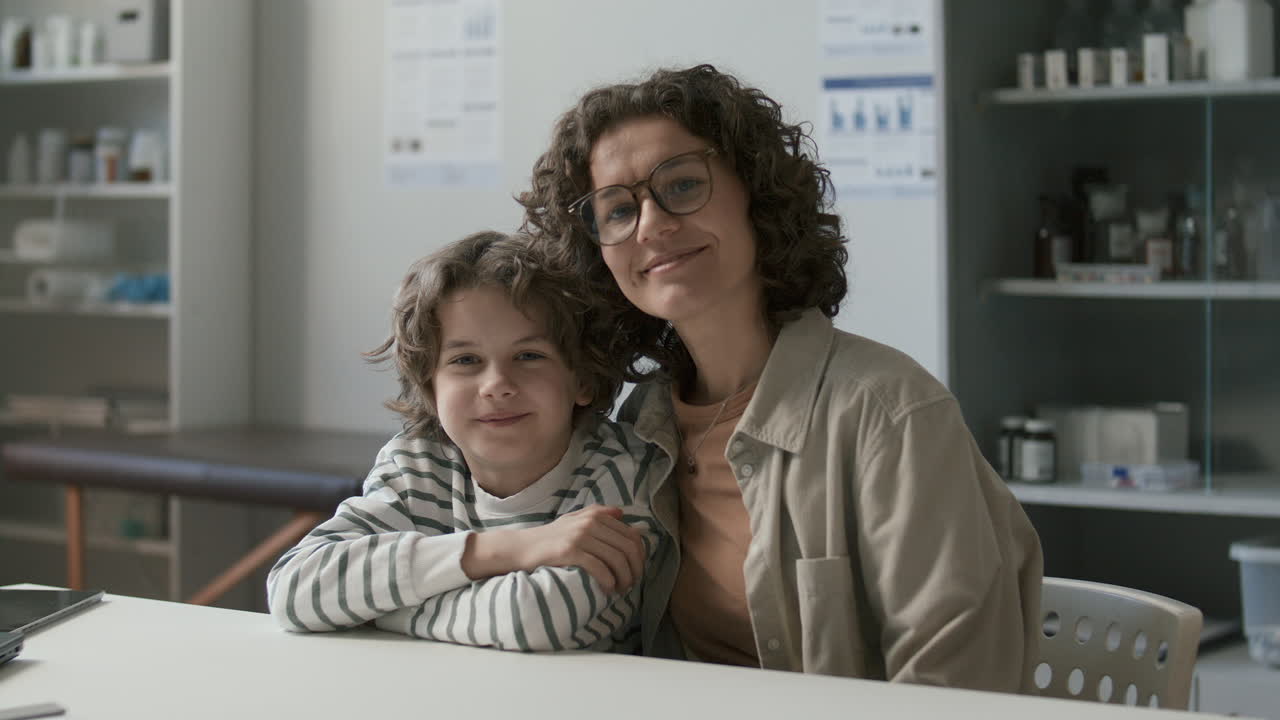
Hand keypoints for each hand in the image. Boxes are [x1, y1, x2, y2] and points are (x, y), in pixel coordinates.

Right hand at [461, 506, 643, 592]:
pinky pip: (600, 568)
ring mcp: (580, 536)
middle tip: (631, 584)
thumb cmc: (550, 537)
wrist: (521, 547)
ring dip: (624, 578)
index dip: (640, 556)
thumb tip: (622, 513)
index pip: (632, 535)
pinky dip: (608, 582)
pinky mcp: (570, 551)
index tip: (636, 571)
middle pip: (629, 548)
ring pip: (617, 559)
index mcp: (595, 515)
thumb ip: (597, 513)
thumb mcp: (573, 519)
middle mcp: (590, 522)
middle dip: (635, 569)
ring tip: (620, 589)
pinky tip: (607, 590)